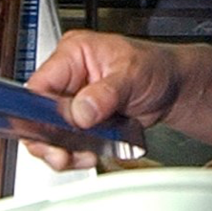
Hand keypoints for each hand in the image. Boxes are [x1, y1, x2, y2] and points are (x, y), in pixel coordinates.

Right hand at [24, 29, 180, 170]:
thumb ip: (106, 93)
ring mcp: (73, 100)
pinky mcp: (81, 120)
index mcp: (73, 53)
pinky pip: (67, 142)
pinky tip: (90, 155)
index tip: (50, 133)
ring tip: (84, 156)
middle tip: (64, 155)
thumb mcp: (133, 75)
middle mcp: (68, 77)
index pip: (39, 84)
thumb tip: (80, 110)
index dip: (38, 112)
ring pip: (50, 132)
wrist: (173, 87)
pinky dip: (76, 153)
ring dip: (63, 150)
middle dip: (49, 139)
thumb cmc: (156, 67)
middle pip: (38, 113)